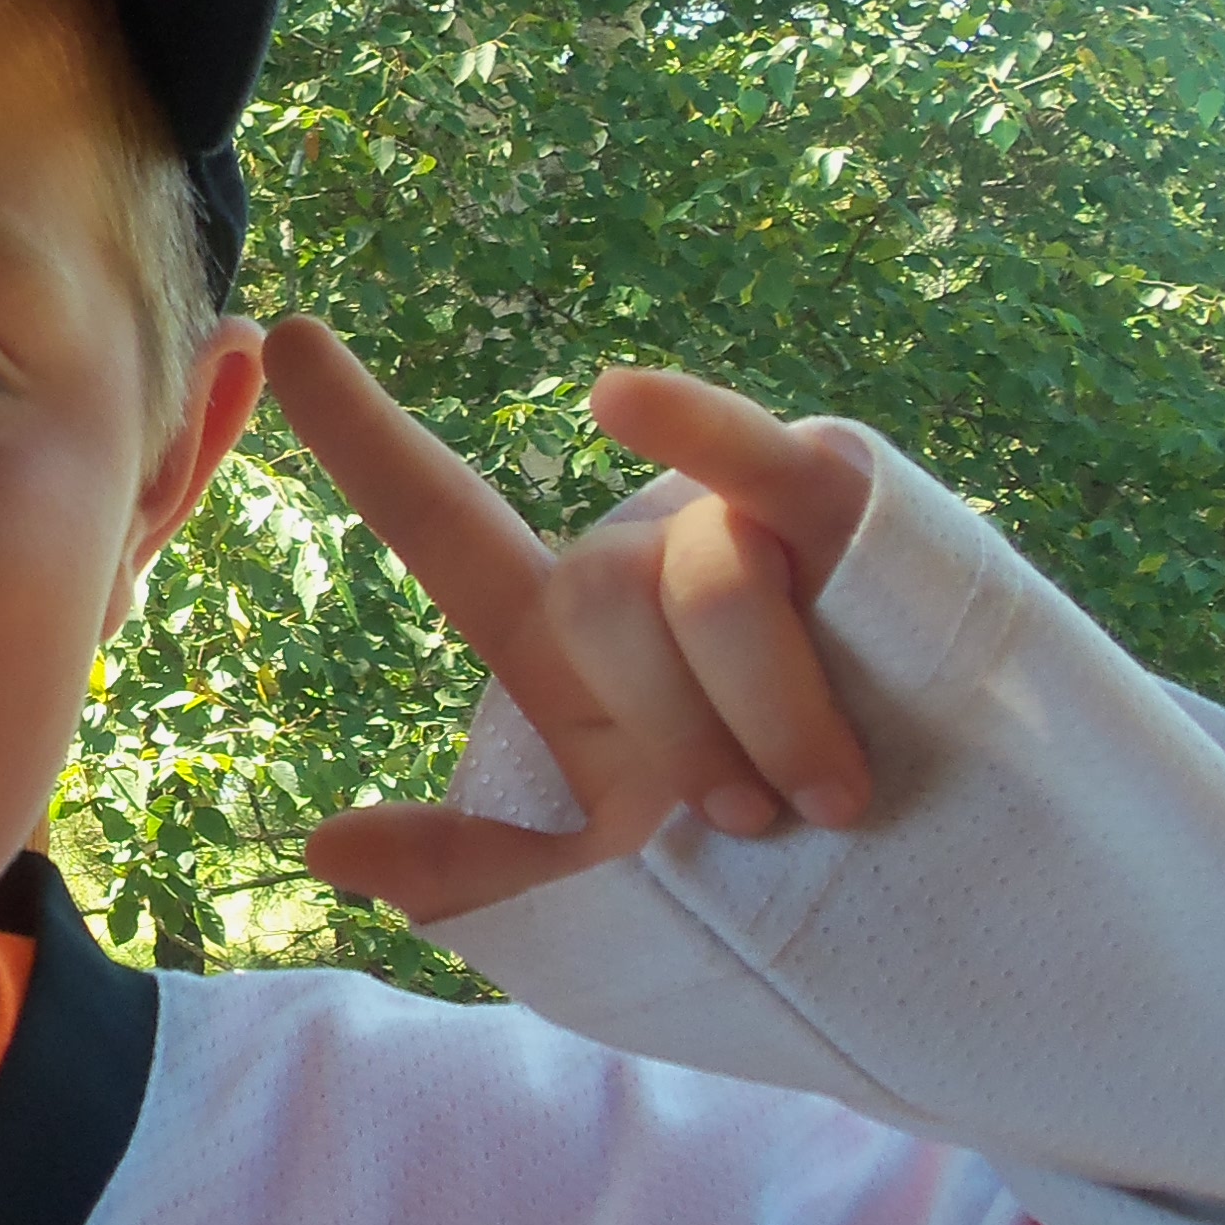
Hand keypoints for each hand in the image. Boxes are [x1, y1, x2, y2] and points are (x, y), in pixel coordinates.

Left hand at [263, 318, 875, 924]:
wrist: (945, 889)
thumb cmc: (768, 875)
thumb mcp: (604, 883)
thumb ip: (469, 866)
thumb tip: (322, 848)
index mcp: (566, 637)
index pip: (441, 520)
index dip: (363, 433)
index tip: (279, 335)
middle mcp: (644, 560)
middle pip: (595, 598)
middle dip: (673, 731)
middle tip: (747, 821)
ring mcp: (741, 522)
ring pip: (700, 584)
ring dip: (760, 712)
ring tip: (824, 800)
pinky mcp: (839, 507)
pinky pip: (751, 454)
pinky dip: (692, 426)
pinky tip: (619, 401)